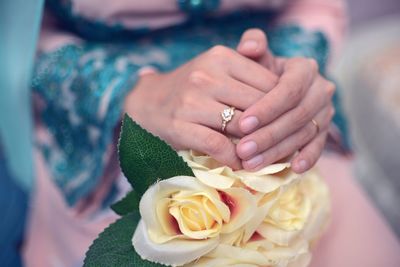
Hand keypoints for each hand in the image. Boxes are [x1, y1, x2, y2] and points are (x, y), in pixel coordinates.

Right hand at [124, 46, 277, 168]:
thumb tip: (290, 95)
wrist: (149, 103)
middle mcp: (206, 75)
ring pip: (241, 126)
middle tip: (286, 144)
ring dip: (256, 146)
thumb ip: (251, 69)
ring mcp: (191, 100)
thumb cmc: (194, 88)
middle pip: (258, 106)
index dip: (284, 106)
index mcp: (221, 57)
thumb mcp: (218, 69)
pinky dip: (234, 158)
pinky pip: (218, 145)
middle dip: (274, 128)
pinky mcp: (180, 125)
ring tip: (266, 156)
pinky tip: (240, 164)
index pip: (268, 83)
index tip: (291, 122)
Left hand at [236, 29, 335, 172]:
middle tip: (243, 150)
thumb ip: (251, 47)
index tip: (243, 124)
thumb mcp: (255, 60)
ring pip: (303, 133)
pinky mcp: (325, 132)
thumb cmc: (258, 76)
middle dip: (268, 134)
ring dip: (277, 151)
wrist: (273, 92)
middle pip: (296, 115)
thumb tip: (249, 46)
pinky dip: (307, 158)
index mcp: (304, 69)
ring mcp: (325, 112)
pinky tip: (292, 169)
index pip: (288, 89)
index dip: (267, 108)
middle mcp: (319, 89)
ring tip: (251, 164)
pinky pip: (318, 147)